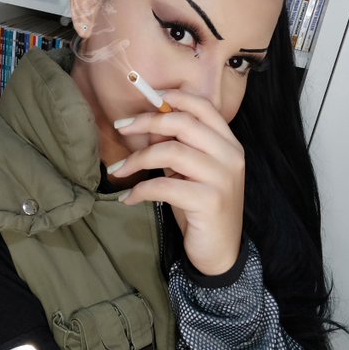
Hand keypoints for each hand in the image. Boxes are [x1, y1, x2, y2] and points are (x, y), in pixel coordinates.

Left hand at [110, 90, 244, 275]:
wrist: (221, 252)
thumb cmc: (202, 208)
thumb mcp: (191, 172)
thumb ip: (176, 147)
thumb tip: (147, 125)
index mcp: (228, 144)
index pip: (204, 107)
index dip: (175, 97)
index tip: (149, 98)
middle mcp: (230, 156)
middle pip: (183, 123)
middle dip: (146, 122)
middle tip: (121, 128)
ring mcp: (222, 178)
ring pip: (170, 152)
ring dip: (137, 158)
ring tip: (118, 170)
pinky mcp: (209, 201)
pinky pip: (164, 186)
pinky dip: (140, 190)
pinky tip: (128, 198)